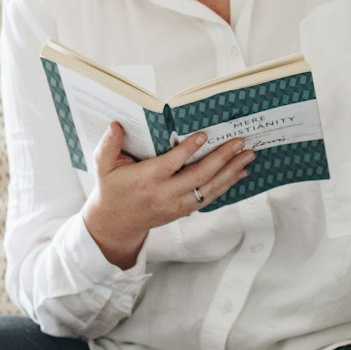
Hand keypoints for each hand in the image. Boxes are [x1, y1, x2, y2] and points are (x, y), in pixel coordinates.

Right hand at [82, 123, 256, 267]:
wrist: (114, 225)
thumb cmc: (111, 189)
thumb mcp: (103, 166)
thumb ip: (109, 145)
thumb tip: (115, 124)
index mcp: (146, 179)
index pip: (171, 164)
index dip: (189, 149)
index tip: (205, 135)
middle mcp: (164, 194)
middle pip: (198, 176)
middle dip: (222, 158)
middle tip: (239, 142)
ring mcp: (176, 205)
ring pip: (209, 189)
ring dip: (231, 172)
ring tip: (248, 155)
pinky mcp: (182, 211)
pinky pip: (209, 198)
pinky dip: (226, 185)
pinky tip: (239, 173)